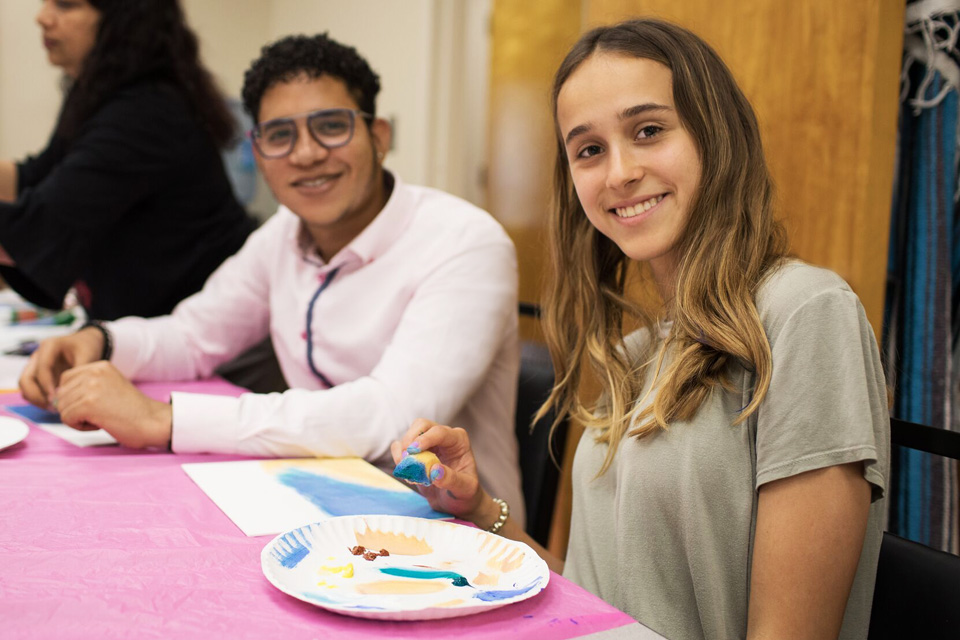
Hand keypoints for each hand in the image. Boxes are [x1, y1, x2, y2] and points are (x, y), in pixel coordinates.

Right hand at [19, 327, 103, 408]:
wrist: (86, 342)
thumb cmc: (87, 347)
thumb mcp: (87, 355)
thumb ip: (80, 371)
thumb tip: (73, 391)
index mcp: (49, 346)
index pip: (42, 368)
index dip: (47, 385)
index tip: (55, 398)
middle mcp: (37, 356)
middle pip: (25, 379)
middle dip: (36, 395)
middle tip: (52, 406)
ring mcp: (35, 366)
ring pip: (25, 386)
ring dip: (35, 399)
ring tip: (53, 408)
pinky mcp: (37, 375)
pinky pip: (30, 390)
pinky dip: (38, 399)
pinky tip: (53, 405)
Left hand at [54, 361, 171, 448]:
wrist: (153, 422)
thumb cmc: (132, 411)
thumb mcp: (109, 387)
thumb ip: (86, 386)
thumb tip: (54, 399)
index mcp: (100, 365)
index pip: (66, 379)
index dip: (74, 397)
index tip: (97, 404)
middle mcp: (95, 372)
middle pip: (61, 394)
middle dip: (75, 408)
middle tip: (100, 412)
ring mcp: (91, 387)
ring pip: (62, 407)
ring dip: (77, 418)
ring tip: (102, 418)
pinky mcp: (88, 404)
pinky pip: (66, 418)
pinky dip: (79, 426)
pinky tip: (100, 424)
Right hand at [390, 418, 501, 527]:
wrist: (457, 501)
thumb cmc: (465, 493)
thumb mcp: (464, 489)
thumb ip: (451, 479)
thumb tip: (435, 470)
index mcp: (458, 440)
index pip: (440, 432)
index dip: (425, 439)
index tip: (413, 450)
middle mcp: (443, 437)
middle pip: (421, 425)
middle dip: (410, 439)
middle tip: (405, 459)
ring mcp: (428, 443)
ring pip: (409, 435)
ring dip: (403, 452)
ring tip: (409, 473)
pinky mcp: (416, 452)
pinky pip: (400, 447)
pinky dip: (398, 458)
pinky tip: (407, 473)